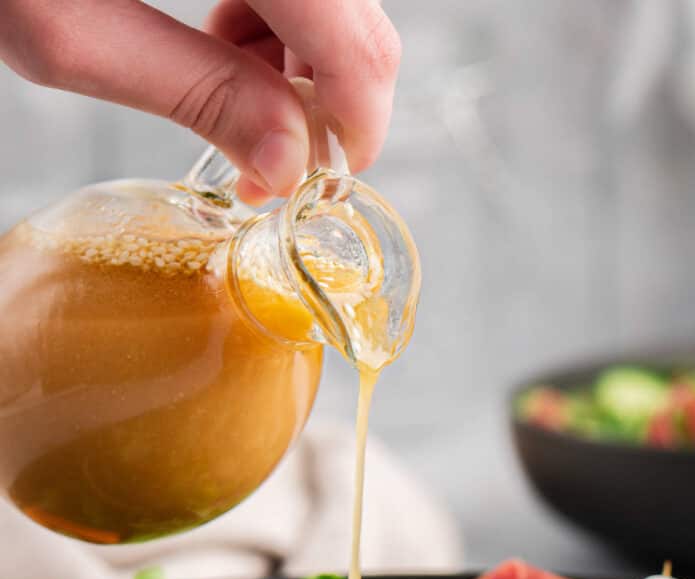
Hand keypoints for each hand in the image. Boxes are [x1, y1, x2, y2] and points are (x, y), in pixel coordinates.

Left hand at [1, 0, 400, 201]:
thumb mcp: (71, 32)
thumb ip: (195, 92)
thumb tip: (287, 164)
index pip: (352, 41)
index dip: (355, 127)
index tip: (320, 184)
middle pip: (360, 17)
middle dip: (329, 101)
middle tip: (270, 155)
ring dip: (303, 61)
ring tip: (228, 88)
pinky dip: (281, 15)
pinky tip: (220, 33)